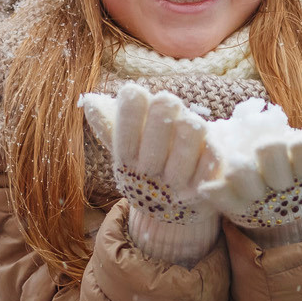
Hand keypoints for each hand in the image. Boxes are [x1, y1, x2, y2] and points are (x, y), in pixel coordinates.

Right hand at [81, 83, 221, 264]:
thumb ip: (111, 125)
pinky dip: (210, 152)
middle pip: (155, 145)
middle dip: (161, 116)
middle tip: (167, 99)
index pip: (123, 139)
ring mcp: (176, 187)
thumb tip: (89, 100)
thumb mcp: (127, 149)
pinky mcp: (202, 193)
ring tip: (191, 118)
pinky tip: (211, 140)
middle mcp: (149, 177)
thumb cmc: (149, 165)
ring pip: (184, 155)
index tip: (132, 90)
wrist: (174, 210)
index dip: (128, 114)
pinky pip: (208, 169)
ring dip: (188, 130)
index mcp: (128, 164)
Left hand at [200, 102, 301, 243]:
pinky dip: (217, 195)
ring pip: (248, 186)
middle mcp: (280, 185)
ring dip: (243, 177)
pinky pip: (223, 200)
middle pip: (277, 171)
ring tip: (237, 165)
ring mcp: (255, 196)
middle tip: (267, 146)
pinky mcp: (232, 203)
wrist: (282, 213)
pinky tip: (207, 187)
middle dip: (273, 159)